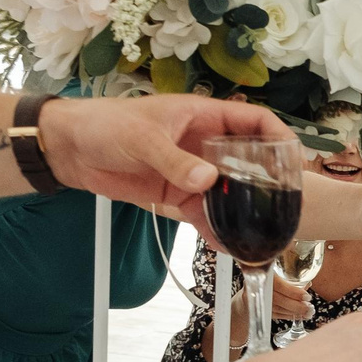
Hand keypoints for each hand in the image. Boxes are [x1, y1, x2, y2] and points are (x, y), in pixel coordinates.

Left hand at [41, 95, 292, 224]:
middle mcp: (205, 145)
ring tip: (258, 232)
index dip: (277, 136)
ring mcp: (192, 172)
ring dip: (242, 212)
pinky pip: (204, 213)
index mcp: (203, 117)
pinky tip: (226, 244)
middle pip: (249, 161)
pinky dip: (215, 228)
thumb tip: (207, 181)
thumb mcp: (142, 138)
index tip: (293, 159)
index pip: (253, 121)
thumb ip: (175, 160)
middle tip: (282, 207)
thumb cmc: (105, 125)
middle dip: (267, 183)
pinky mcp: (177, 195)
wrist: (69, 148)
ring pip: (230, 192)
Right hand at [207, 277, 315, 361]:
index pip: (278, 285)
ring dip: (294, 312)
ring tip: (308, 313)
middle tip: (309, 307)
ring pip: (277, 309)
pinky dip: (288, 316)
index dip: (293, 291)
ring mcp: (253, 300)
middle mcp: (254, 287)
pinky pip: (275, 315)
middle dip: (296, 305)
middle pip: (278, 299)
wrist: (245, 297)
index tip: (306, 296)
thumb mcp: (275, 277)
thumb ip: (289, 280)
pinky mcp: (255, 311)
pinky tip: (298, 316)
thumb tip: (308, 284)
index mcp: (259, 274)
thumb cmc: (265, 284)